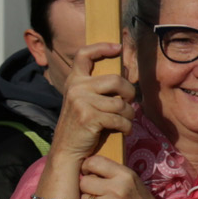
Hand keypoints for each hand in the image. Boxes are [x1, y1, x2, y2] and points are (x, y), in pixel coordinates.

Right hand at [50, 45, 132, 160]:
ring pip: (121, 103)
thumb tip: (124, 72)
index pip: (84, 54)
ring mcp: (81, 102)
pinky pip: (120, 119)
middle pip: (116, 80)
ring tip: (125, 120)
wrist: (67, 150)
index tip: (118, 48)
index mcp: (74, 81)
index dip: (101, 47)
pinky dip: (126, 127)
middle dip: (129, 92)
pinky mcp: (89, 117)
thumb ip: (97, 87)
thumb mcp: (84, 101)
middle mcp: (76, 88)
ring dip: (129, 114)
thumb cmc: (82, 125)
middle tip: (130, 103)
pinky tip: (123, 130)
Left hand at [81, 155, 180, 198]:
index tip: (88, 173)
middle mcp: (117, 188)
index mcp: (125, 175)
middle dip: (87, 188)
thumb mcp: (134, 183)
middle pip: (84, 182)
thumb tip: (89, 171)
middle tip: (96, 193)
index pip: (94, 162)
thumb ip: (114, 175)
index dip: (87, 167)